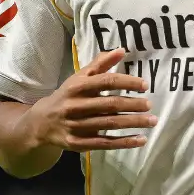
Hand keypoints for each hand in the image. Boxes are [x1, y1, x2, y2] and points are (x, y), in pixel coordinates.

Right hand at [27, 48, 155, 151]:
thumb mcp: (79, 78)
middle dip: (133, 105)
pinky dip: (124, 142)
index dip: (127, 82)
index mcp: (77, 86)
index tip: (145, 85)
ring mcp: (76, 126)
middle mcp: (75, 105)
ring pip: (110, 124)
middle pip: (109, 104)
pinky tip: (141, 139)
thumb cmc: (67, 96)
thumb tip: (122, 50)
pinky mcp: (79, 143)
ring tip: (152, 121)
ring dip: (133, 123)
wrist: (41, 123)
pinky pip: (105, 143)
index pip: (106, 81)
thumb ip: (100, 64)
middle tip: (150, 105)